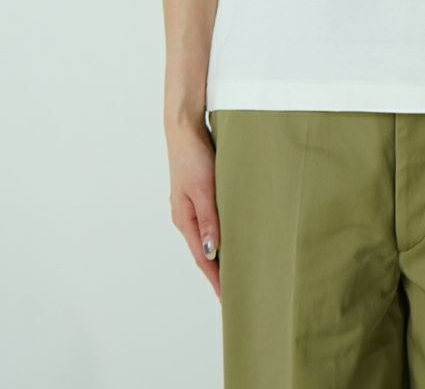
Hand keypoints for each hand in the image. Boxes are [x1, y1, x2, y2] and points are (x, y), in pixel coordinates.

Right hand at [165, 118, 220, 299]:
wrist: (185, 128)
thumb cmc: (193, 156)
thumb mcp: (203, 189)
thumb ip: (209, 220)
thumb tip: (211, 252)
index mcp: (185, 219)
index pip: (202, 258)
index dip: (215, 279)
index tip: (228, 298)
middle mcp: (186, 216)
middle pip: (204, 252)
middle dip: (218, 272)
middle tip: (237, 289)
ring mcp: (191, 205)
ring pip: (208, 236)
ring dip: (221, 253)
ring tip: (238, 268)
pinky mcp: (199, 193)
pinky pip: (211, 221)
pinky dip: (221, 233)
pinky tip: (232, 234)